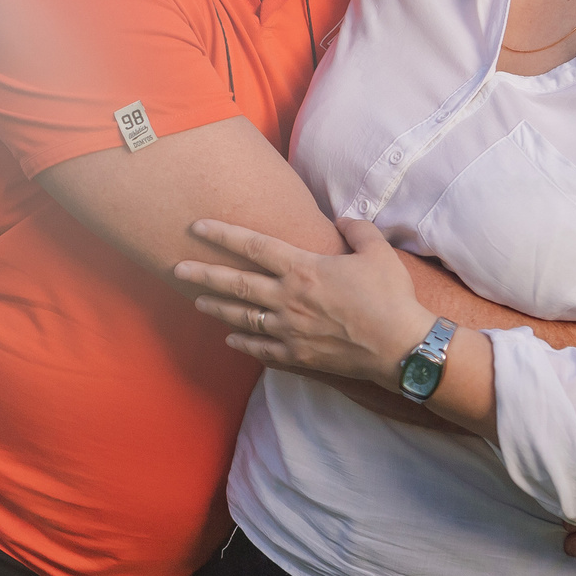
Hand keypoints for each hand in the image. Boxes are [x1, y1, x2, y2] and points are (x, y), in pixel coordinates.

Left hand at [175, 217, 433, 383]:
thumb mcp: (377, 252)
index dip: (222, 234)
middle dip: (202, 274)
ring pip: (241, 317)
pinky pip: (261, 349)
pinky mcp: (297, 356)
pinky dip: (243, 344)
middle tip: (176, 268)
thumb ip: (357, 230)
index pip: (253, 246)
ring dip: (216, 308)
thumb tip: (343, 219)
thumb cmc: (390, 296)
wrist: (399, 346)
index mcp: (303, 269)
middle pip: (235, 283)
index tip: (196, 227)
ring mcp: (289, 330)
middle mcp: (287, 299)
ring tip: (196, 301)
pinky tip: (230, 339)